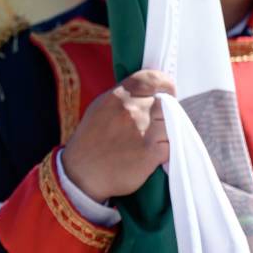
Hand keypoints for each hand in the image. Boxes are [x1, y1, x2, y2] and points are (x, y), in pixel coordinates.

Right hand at [59, 70, 173, 201]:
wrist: (82, 174)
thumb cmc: (90, 141)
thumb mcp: (99, 109)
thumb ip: (123, 97)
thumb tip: (148, 92)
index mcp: (117, 96)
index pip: (151, 79)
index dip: (164, 83)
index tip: (168, 90)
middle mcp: (131, 110)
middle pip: (163, 102)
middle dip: (162, 111)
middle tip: (155, 121)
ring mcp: (143, 131)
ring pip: (170, 123)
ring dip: (164, 131)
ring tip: (151, 139)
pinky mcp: (151, 153)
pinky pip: (169, 144)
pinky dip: (163, 148)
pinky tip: (150, 153)